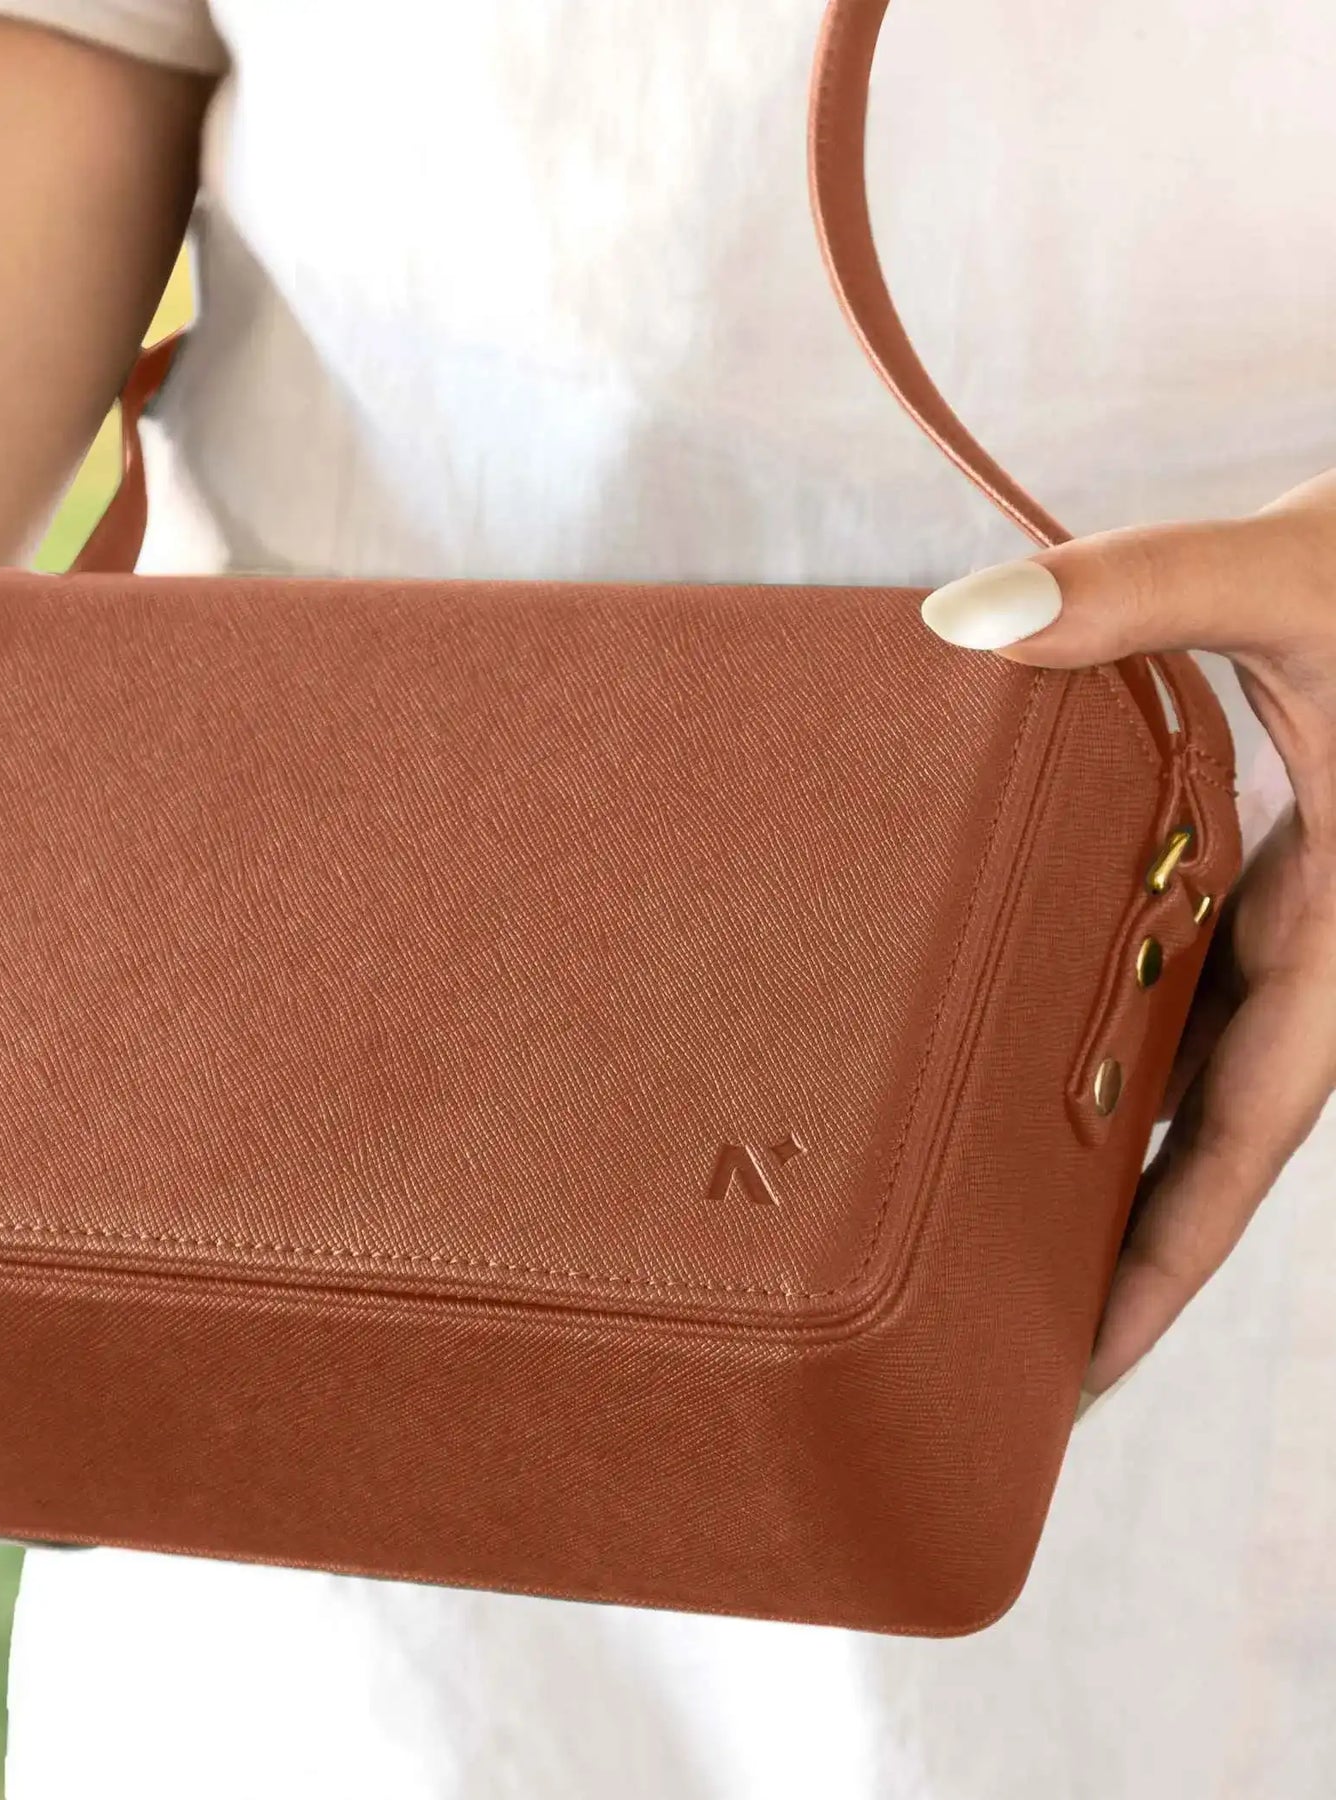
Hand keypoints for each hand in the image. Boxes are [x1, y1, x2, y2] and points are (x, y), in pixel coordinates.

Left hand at [921, 471, 1335, 1411]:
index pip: (1240, 1142)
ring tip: (964, 1192)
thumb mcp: (1301, 578)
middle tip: (974, 1315)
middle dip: (1100, 1228)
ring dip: (1090, 1122)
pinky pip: (1169, 962)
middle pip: (1192, 1129)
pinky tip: (1008, 1021)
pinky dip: (1098, 1006)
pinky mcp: (1258, 859)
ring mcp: (1285, 909)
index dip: (1164, 1263)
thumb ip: (1147, 589)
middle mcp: (1314, 947)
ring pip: (1176, 1050)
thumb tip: (959, 620)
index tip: (1081, 1369)